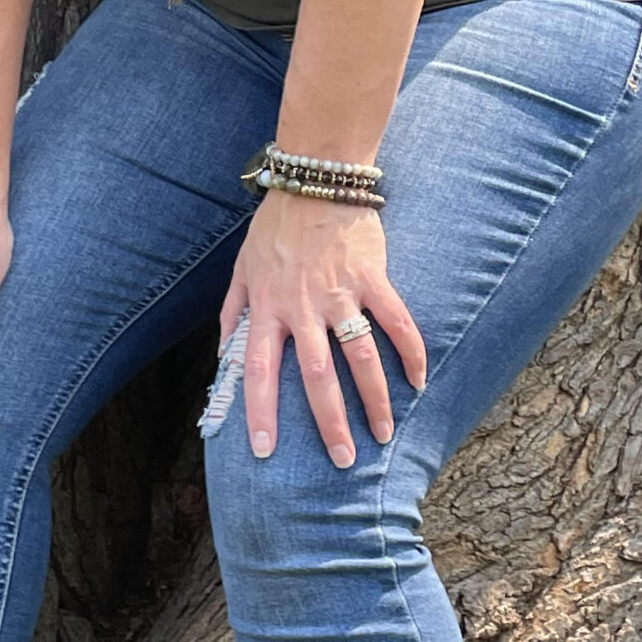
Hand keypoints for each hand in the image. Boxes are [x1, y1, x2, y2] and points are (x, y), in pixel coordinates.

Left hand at [217, 188, 426, 465]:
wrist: (313, 181)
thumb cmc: (274, 228)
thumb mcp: (241, 268)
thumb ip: (233, 313)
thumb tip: (222, 356)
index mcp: (267, 307)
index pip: (256, 369)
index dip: (259, 412)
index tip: (263, 450)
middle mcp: (302, 307)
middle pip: (316, 375)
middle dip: (330, 422)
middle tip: (343, 459)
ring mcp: (339, 293)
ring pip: (360, 357)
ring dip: (375, 400)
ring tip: (384, 434)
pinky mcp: (372, 278)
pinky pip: (396, 321)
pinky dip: (411, 352)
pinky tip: (419, 381)